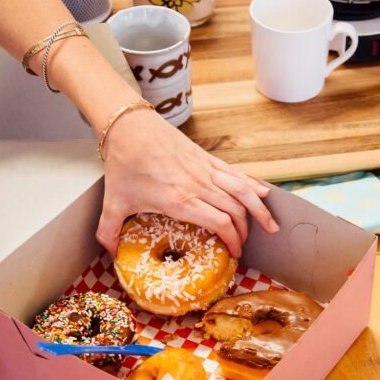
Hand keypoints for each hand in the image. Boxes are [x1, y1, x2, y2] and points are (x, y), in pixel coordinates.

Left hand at [96, 109, 279, 257]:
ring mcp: (205, 169)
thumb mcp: (113, 202)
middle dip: (246, 232)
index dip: (232, 241)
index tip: (233, 253)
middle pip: (236, 211)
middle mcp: (198, 185)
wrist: (128, 125)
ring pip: (242, 191)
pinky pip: (235, 173)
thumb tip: (109, 254)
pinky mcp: (206, 157)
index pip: (220, 223)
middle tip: (244, 246)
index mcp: (180, 200)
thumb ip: (108, 231)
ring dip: (259, 209)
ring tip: (271, 225)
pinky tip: (264, 193)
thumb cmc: (123, 163)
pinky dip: (252, 185)